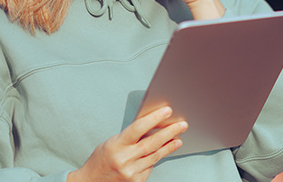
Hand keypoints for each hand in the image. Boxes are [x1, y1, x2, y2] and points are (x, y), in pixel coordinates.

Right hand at [68, 106, 186, 181]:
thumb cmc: (101, 160)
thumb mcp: (111, 143)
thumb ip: (129, 136)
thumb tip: (150, 125)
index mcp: (116, 146)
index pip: (138, 128)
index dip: (154, 118)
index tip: (167, 110)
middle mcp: (124, 160)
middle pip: (152, 143)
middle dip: (169, 132)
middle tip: (181, 125)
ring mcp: (131, 173)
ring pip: (155, 156)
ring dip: (169, 146)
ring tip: (178, 138)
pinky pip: (150, 167)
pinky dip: (157, 158)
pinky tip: (164, 151)